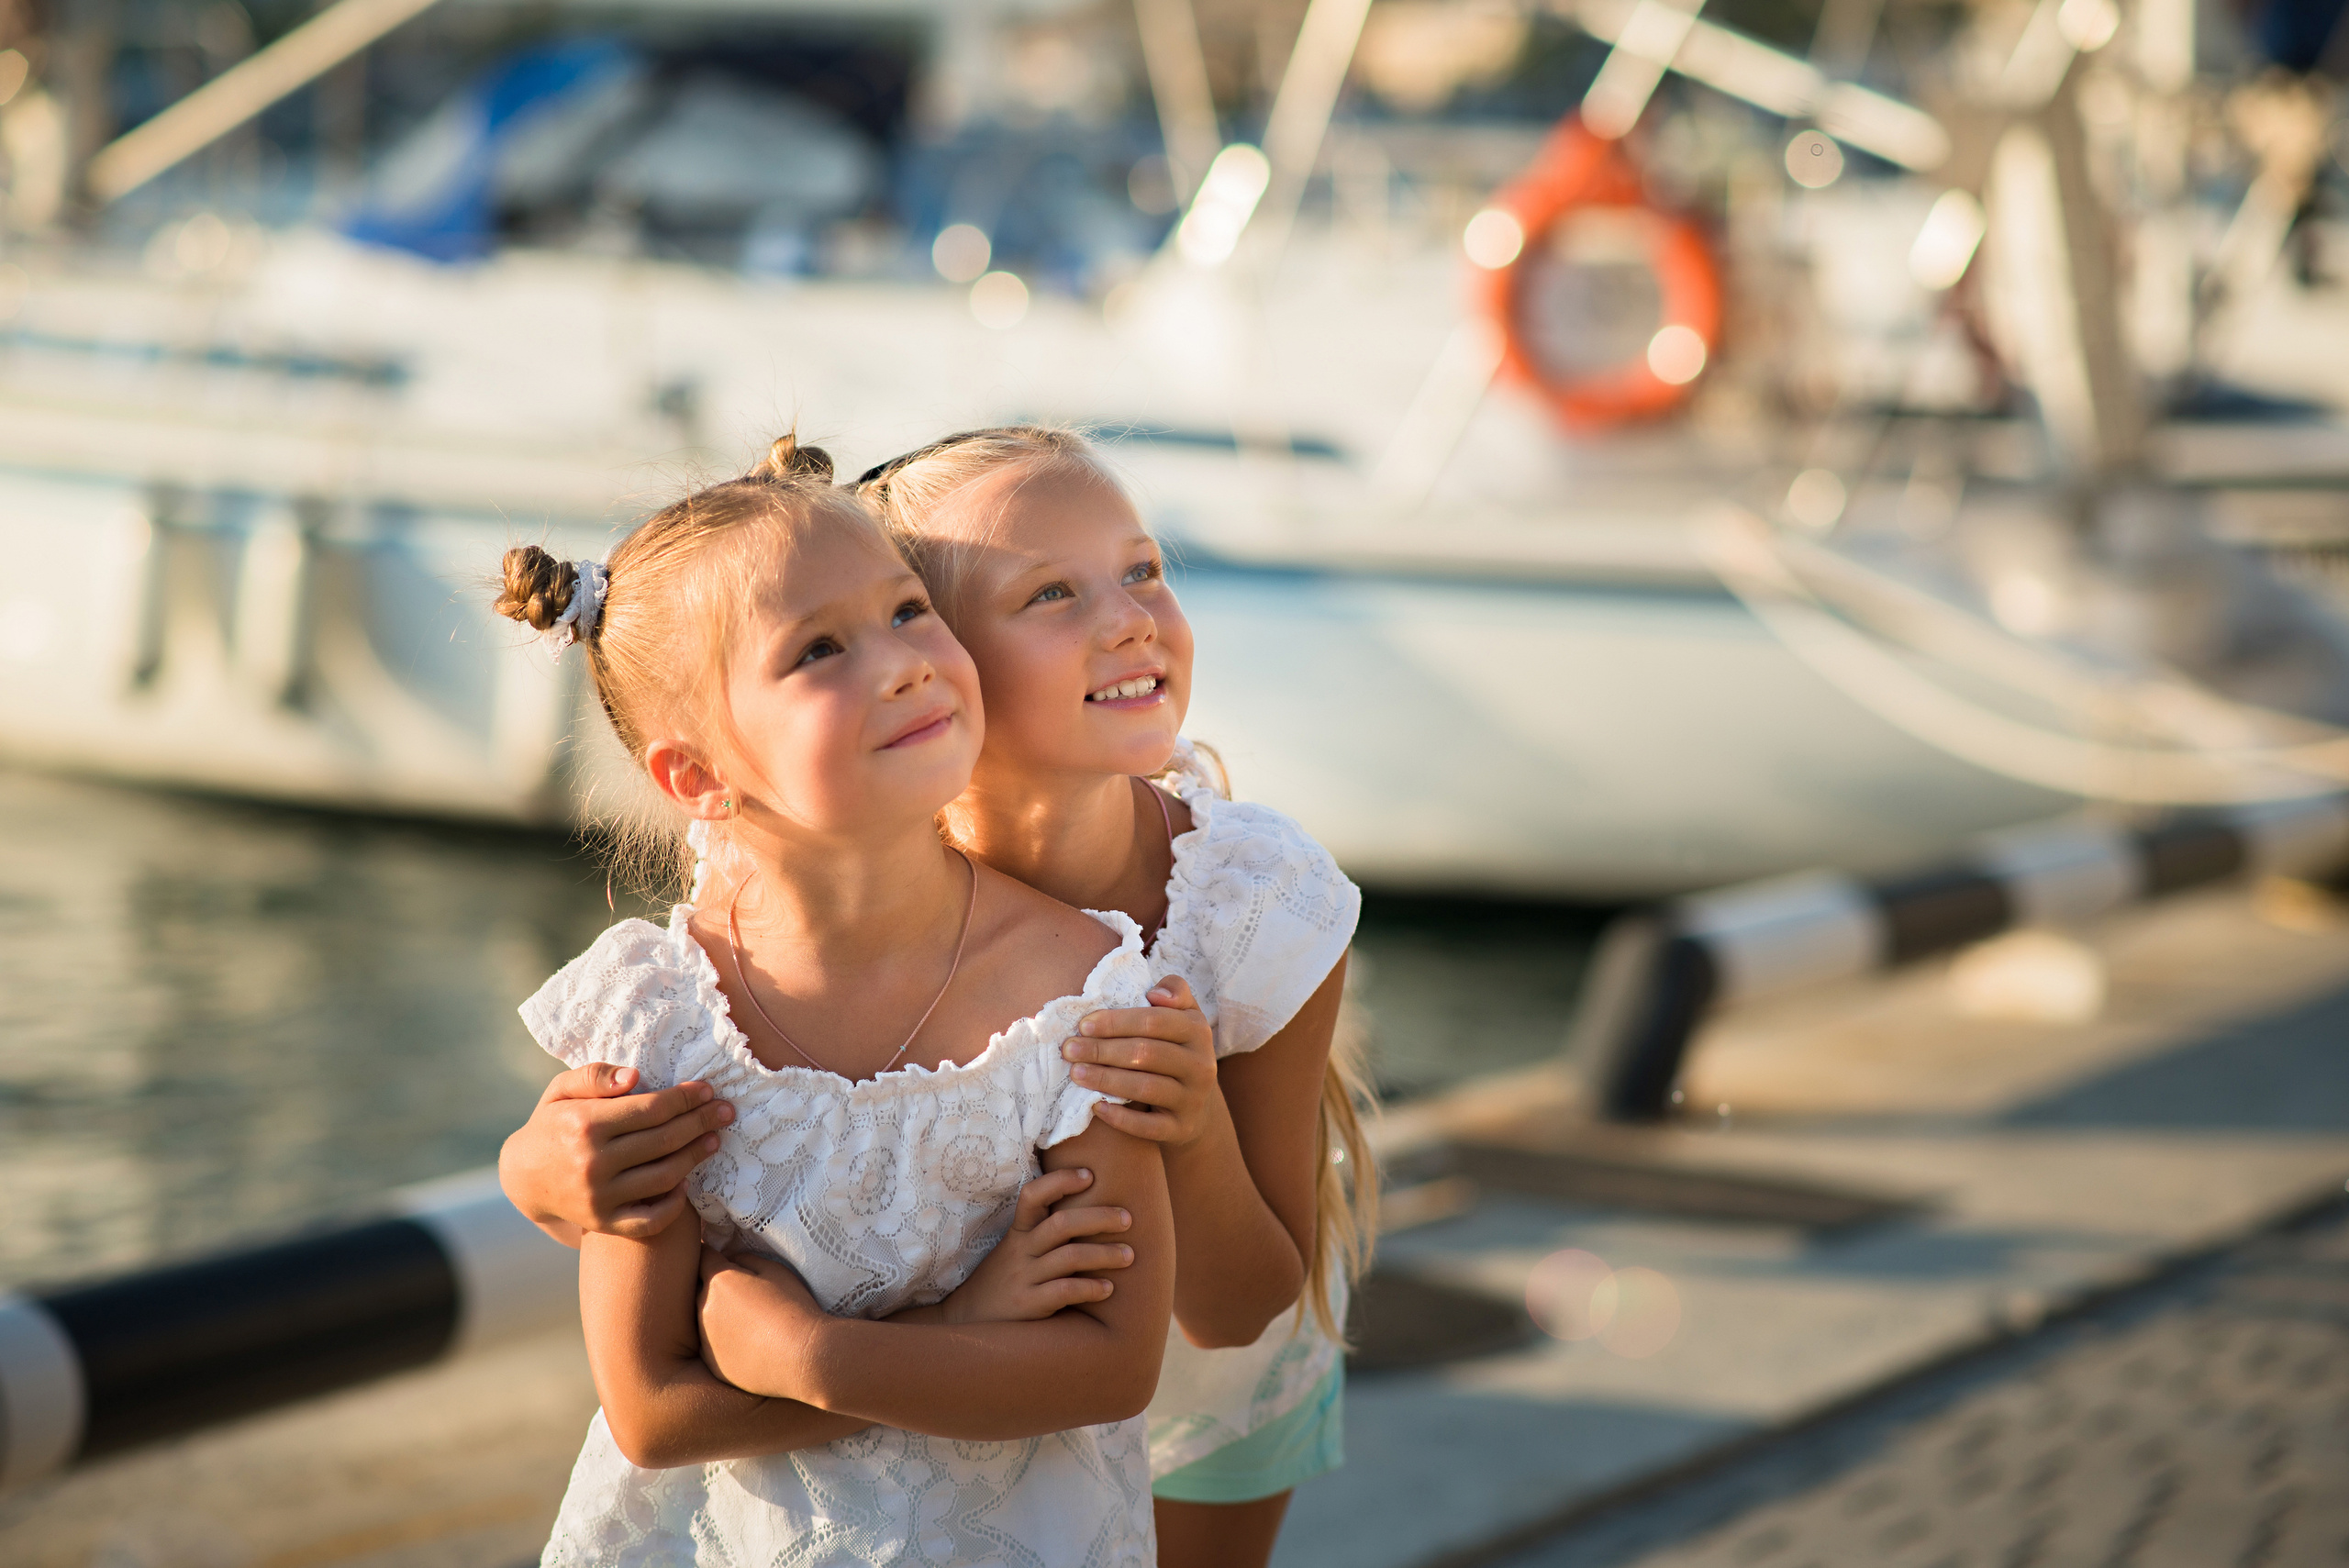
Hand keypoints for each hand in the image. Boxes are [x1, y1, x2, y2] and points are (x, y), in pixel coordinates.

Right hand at [501, 1063, 733, 1240]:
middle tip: (726, 1112)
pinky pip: (650, 1219)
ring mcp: (599, 1198)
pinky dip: (674, 1203)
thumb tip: (635, 1078)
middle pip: (665, 1140)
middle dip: (702, 1123)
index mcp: (584, 1125)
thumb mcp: (561, 1090)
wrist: (523, 1177)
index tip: (708, 1091)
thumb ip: (595, 1076)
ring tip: (714, 1140)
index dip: (686, 1099)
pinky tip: (687, 1183)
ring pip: (665, 1176)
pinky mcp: (603, 1223)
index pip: (652, 1109)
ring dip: (697, 1156)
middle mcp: (592, 1163)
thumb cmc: (552, 1124)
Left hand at [697, 1246, 820, 1399]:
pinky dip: (724, 1342)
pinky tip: (748, 1345)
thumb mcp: (776, 1270)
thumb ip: (747, 1259)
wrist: (801, 1358)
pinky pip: (712, 1346)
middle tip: (743, 1294)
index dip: (711, 1254)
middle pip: (701, 1290)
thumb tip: (732, 1259)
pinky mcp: (712, 1364)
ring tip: (750, 1323)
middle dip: (716, 1288)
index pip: (703, 1257)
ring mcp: (706, 1339)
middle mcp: (704, 1308)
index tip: (719, 1256)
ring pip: (705, 1319)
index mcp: (719, 1281)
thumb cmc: (793, 1308)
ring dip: (719, 1316)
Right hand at [938, 1167, 1133, 1324]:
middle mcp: (1019, 1251)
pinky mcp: (1027, 1305)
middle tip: (1129, 1219)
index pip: (1032, 1195)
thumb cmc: (1002, 1282)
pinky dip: (1089, 1288)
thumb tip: (1089, 1213)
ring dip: (1104, 1254)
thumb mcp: (1014, 1251)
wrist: (965, 1321)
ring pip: (1068, 1257)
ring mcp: (1022, 1278)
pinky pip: (1062, 1291)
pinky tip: (1108, 1289)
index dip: (1060, 1181)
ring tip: (1129, 1255)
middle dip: (1099, 1218)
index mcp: (1017, 1233)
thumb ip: (1042, 1233)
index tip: (1090, 1175)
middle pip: (1061, 1224)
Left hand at [1062, 975, 1216, 1146]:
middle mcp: (1201, 1065)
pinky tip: (1096, 1107)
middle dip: (1103, 1050)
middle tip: (1069, 1049)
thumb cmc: (1175, 1049)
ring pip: (1146, 1088)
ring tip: (1076, 1073)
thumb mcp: (1181, 1015)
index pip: (1155, 1021)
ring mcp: (1193, 1099)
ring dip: (1106, 1080)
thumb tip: (1156, 994)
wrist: (1195, 1105)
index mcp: (1197, 1030)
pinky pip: (1149, 1126)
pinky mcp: (1183, 1128)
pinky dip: (1121, 1118)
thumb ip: (1173, 992)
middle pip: (1147, 1054)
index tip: (1084, 1025)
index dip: (1117, 1022)